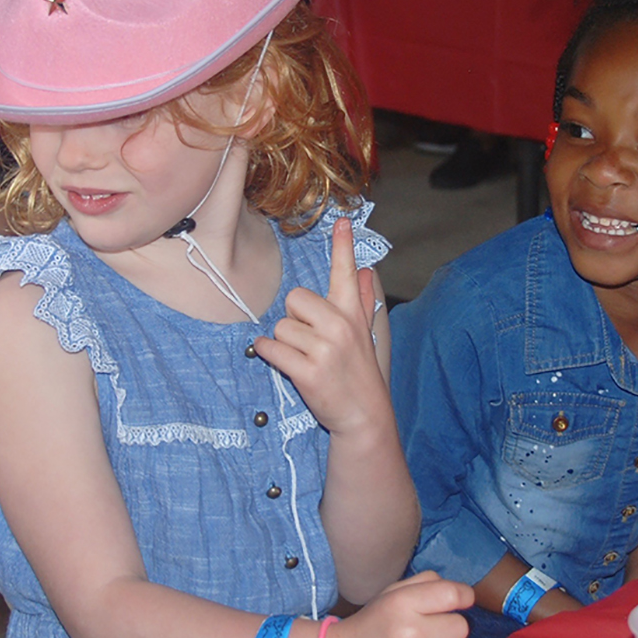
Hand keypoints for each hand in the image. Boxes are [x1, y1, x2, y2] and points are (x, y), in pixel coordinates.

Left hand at [252, 218, 384, 435]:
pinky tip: (284, 363)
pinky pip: (271, 349)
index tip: (342, 221)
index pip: (346, 273)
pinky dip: (269, 355)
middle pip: (294, 299)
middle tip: (308, 340)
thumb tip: (367, 271)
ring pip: (280, 327)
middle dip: (293, 318)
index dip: (343, 246)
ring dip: (283, 343)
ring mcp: (325, 349)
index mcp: (352, 314)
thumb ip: (363, 301)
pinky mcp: (308, 372)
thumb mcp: (365, 334)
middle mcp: (340, 326)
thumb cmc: (360, 373)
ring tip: (303, 358)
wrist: (364, 416)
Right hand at [324, 571, 470, 637]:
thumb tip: (461, 592)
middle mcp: (408, 630)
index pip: (453, 594)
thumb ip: (425, 583)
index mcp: (402, 601)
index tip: (459, 603)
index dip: (464, 597)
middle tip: (427, 634)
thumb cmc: (370, 626)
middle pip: (461, 627)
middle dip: (448, 630)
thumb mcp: (390, 594)